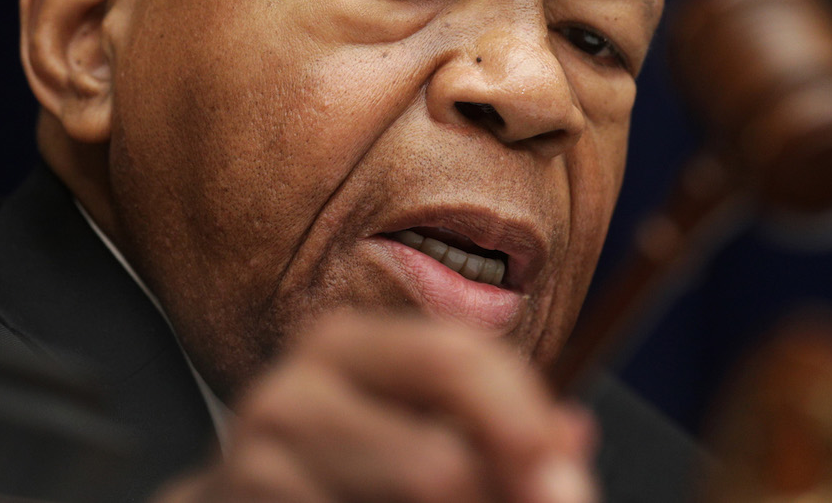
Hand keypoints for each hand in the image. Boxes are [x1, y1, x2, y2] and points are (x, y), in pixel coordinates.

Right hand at [156, 312, 598, 502]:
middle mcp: (293, 394)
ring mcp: (258, 468)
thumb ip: (500, 431)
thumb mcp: (421, 428)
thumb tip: (572, 437)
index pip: (457, 357)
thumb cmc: (349, 466)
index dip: (523, 419)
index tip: (563, 470)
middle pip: (438, 466)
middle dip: (501, 499)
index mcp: (346, 344)